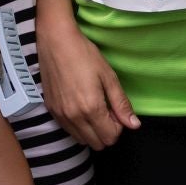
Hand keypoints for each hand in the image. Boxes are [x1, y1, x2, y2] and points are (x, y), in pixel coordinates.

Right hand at [35, 13, 140, 148]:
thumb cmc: (84, 54)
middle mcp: (74, 117)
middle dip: (106, 131)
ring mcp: (60, 115)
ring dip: (92, 131)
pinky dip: (78, 127)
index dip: (118, 126)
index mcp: (91, 108)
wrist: (55, 41)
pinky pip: (69, 131)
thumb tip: (134, 125)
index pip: (111, 137)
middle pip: (97, 144)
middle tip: (106, 110)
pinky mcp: (51, 110)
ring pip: (82, 141)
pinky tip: (79, 106)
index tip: (115, 109)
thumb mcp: (108, 76)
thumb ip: (121, 104)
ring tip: (93, 108)